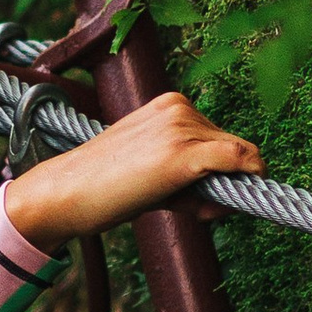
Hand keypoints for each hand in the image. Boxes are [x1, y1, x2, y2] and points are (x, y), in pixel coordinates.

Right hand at [4, 88, 263, 251]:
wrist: (65, 192)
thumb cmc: (105, 185)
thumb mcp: (152, 166)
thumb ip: (193, 173)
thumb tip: (240, 190)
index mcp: (170, 104)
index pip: (220, 135)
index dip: (221, 169)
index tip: (199, 195)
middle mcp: (179, 108)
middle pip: (236, 146)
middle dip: (225, 180)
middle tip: (186, 206)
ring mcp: (182, 128)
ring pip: (242, 158)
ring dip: (225, 190)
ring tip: (178, 205)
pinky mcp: (183, 154)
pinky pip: (241, 162)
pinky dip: (246, 182)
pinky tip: (213, 206)